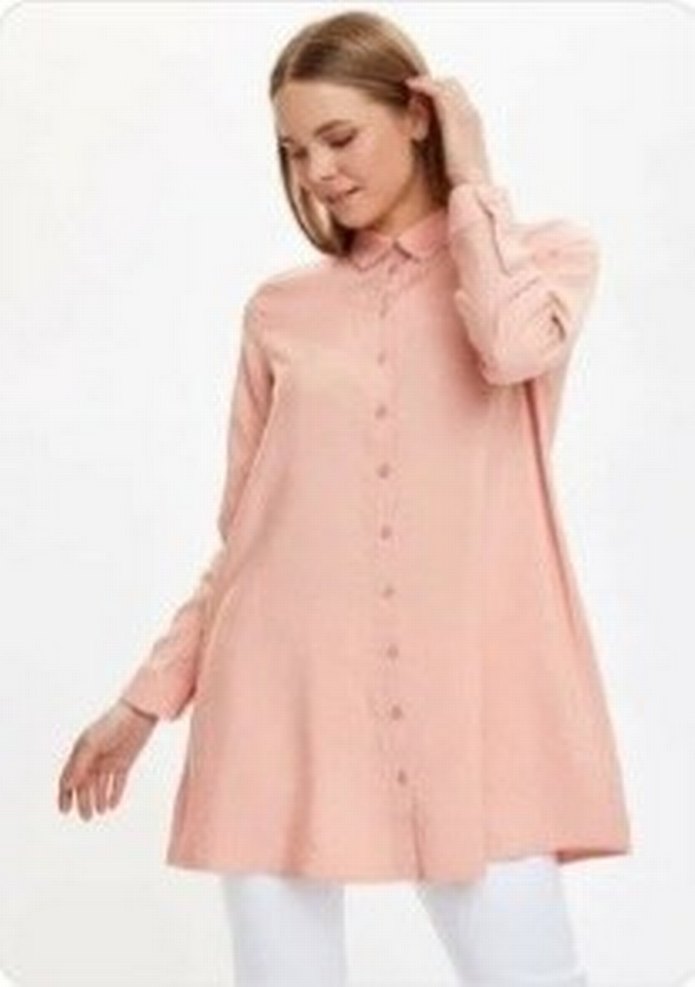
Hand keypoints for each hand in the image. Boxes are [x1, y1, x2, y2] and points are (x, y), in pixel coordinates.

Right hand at [57, 701, 157, 819]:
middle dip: (84, 801)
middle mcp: (94, 757)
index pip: (68, 777)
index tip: (65, 812)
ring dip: (99, 799)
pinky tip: (113, 806)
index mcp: (81, 751)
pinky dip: (114, 793)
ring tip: (100, 813)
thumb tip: (66, 786)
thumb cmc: (113, 724)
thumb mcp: (93, 744)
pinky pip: (117, 782)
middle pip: (85, 784)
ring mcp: (109, 760)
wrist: (140, 713)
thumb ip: (79, 765)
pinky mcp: (125, 762)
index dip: (65, 795)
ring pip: (100, 785)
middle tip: (87, 818)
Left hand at [405, 74, 492, 186]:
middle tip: (411, 88)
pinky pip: (439, 91)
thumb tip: (426, 151)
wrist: (471, 189)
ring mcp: (466, 114)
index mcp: (472, 125)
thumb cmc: (459, 181)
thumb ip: (442, 150)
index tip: (418, 96)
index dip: (437, 92)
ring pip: (446, 84)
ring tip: (408, 86)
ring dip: (427, 83)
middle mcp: (471, 115)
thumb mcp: (450, 160)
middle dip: (432, 84)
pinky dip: (424, 85)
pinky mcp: (456, 117)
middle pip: (452, 86)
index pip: (456, 97)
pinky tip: (410, 86)